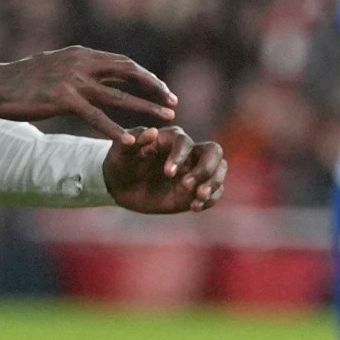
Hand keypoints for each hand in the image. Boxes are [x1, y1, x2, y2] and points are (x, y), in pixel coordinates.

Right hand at [0, 46, 177, 143]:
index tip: (162, 89)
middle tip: (173, 102)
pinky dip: (114, 129)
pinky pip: (95, 117)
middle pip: (129, 74)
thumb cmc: (19, 79)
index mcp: (80, 54)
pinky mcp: (62, 99)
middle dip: (154, 88)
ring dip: (146, 108)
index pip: (123, 63)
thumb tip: (91, 75)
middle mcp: (81, 63)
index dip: (145, 77)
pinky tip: (128, 141)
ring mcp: (72, 80)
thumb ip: (75, 69)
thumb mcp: (52, 66)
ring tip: (167, 119)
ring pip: (119, 96)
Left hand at [101, 126, 226, 212]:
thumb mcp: (120, 152)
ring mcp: (195, 171)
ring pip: (220, 170)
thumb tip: (152, 132)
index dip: (180, 156)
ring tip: (197, 198)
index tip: (167, 173)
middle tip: (187, 185)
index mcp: (170, 139)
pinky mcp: (197, 190)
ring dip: (213, 184)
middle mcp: (188, 152)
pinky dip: (209, 200)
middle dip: (205, 169)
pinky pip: (215, 192)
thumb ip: (134, 140)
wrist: (119, 187)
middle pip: (214, 151)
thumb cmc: (120, 163)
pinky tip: (194, 207)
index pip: (186, 142)